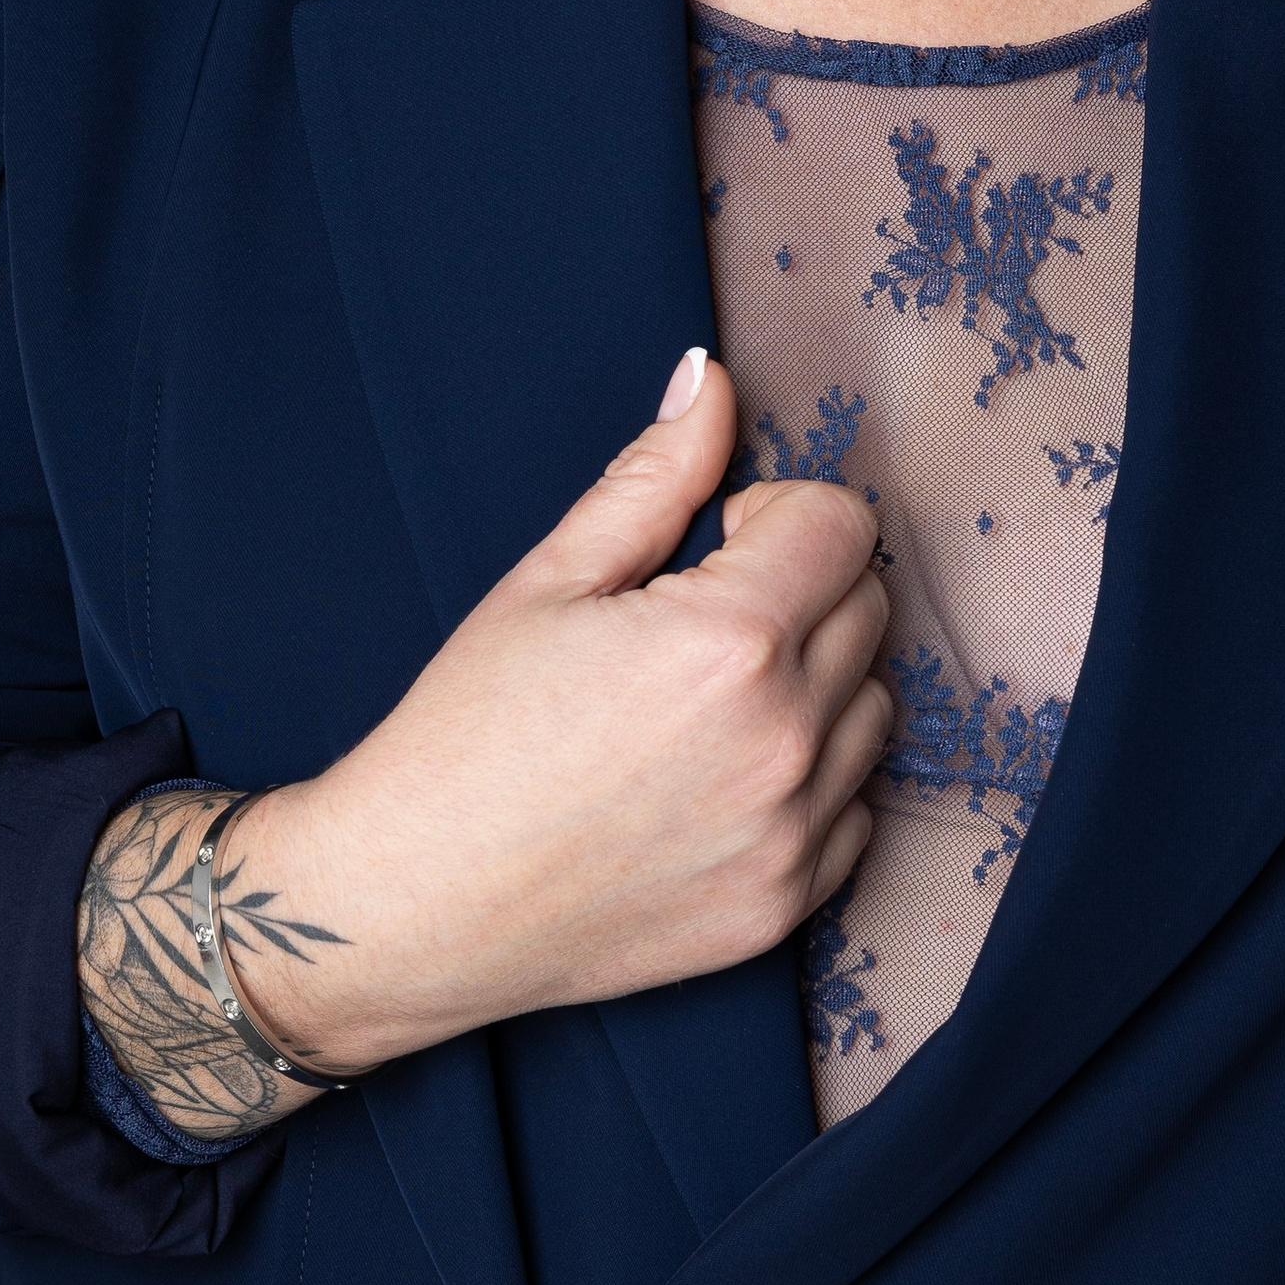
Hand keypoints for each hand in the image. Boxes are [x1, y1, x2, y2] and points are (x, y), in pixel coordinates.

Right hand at [224, 350, 890, 1081]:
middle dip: (799, 585)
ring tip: (706, 700)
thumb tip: (711, 378)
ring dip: (816, 681)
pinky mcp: (785, 907)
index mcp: (730, 643)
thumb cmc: (464, 737)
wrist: (412, 906)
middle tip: (697, 616)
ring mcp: (792, 835)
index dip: (775, 514)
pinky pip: (857, 808)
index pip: (842, 523)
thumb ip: (654, 476)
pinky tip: (719, 775)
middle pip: (868, 605)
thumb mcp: (548, 581)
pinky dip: (813, 780)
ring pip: (873, 705)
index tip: (713, 544)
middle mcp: (784, 741)